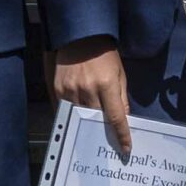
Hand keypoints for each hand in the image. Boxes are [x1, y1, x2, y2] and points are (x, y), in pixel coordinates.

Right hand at [53, 35, 132, 156]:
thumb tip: (124, 119)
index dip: (122, 135)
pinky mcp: (59, 89)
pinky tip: (79, 119)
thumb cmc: (105, 54)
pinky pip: (68, 110)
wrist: (80, 36)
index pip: (116, 117)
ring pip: (82, 117)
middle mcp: (88, 89)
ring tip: (94, 133)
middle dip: (104, 131)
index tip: (126, 149)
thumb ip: (122, 97)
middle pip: (98, 120)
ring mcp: (71, 90)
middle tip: (110, 144)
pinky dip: (75, 115)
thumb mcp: (120, 73)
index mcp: (107, 84)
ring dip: (89, 124)